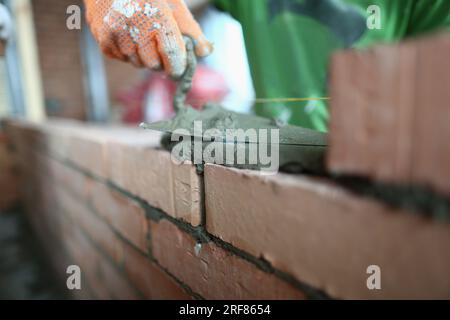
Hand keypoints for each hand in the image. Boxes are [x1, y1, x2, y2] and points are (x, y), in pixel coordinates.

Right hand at [85, 0, 211, 77]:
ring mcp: (115, 35)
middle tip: (158, 46)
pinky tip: (126, 35)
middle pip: (153, 65)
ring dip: (143, 57)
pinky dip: (127, 53)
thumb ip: (190, 29)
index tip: (179, 70)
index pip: (171, 55)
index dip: (177, 67)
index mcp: (156, 16)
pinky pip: (122, 59)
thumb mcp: (172, 3)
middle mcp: (133, 27)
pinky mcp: (103, 41)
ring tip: (141, 36)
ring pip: (137, 64)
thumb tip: (204, 52)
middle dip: (159, 60)